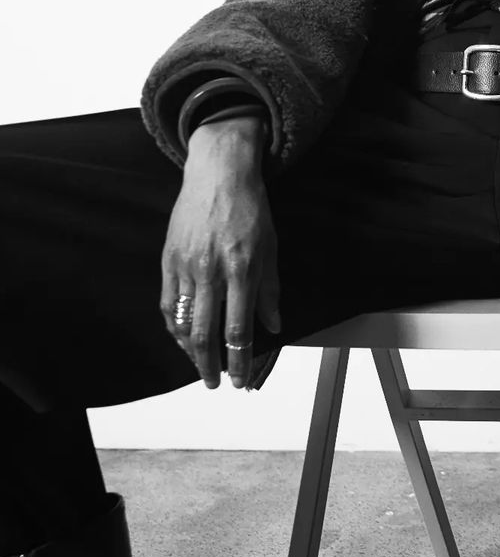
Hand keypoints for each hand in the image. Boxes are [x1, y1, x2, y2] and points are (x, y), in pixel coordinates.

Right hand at [160, 118, 280, 389]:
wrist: (219, 173)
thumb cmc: (251, 208)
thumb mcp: (271, 246)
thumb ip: (270, 289)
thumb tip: (274, 326)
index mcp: (242, 269)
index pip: (239, 329)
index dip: (240, 360)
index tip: (242, 380)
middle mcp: (212, 271)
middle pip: (207, 333)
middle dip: (211, 364)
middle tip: (215, 383)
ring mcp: (187, 266)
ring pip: (183, 322)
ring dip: (190, 351)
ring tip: (199, 365)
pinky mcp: (169, 259)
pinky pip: (167, 303)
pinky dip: (173, 327)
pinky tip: (181, 338)